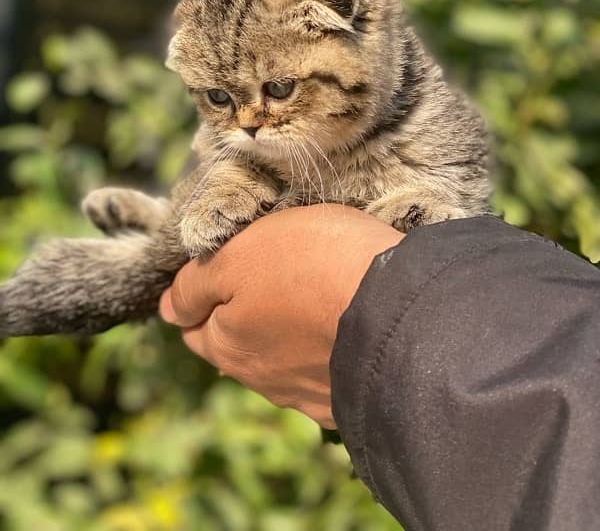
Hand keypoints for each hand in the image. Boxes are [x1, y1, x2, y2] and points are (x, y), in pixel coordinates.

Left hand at [159, 204, 402, 427]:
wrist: (404, 312)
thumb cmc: (314, 267)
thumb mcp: (240, 254)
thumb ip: (195, 283)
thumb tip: (166, 307)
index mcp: (228, 345)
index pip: (193, 325)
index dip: (199, 295)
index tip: (221, 269)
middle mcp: (263, 379)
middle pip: (235, 345)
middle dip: (239, 317)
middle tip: (263, 279)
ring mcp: (309, 393)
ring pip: (279, 359)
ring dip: (283, 333)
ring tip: (304, 299)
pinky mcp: (349, 395)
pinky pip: (322, 370)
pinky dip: (321, 350)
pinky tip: (336, 328)